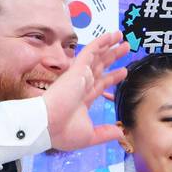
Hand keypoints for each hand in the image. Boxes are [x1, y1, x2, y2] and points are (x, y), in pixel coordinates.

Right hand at [43, 31, 129, 151]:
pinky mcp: (76, 70)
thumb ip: (105, 133)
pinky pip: (90, 52)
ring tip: (121, 37)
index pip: (100, 84)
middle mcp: (81, 85)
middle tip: (124, 48)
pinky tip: (111, 35)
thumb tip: (121, 133)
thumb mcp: (89, 136)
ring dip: (109, 46)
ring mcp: (78, 76)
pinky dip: (100, 43)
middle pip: (100, 67)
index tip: (123, 71)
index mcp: (82, 100)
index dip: (112, 77)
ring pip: (96, 57)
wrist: (47, 126)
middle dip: (112, 58)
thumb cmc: (62, 132)